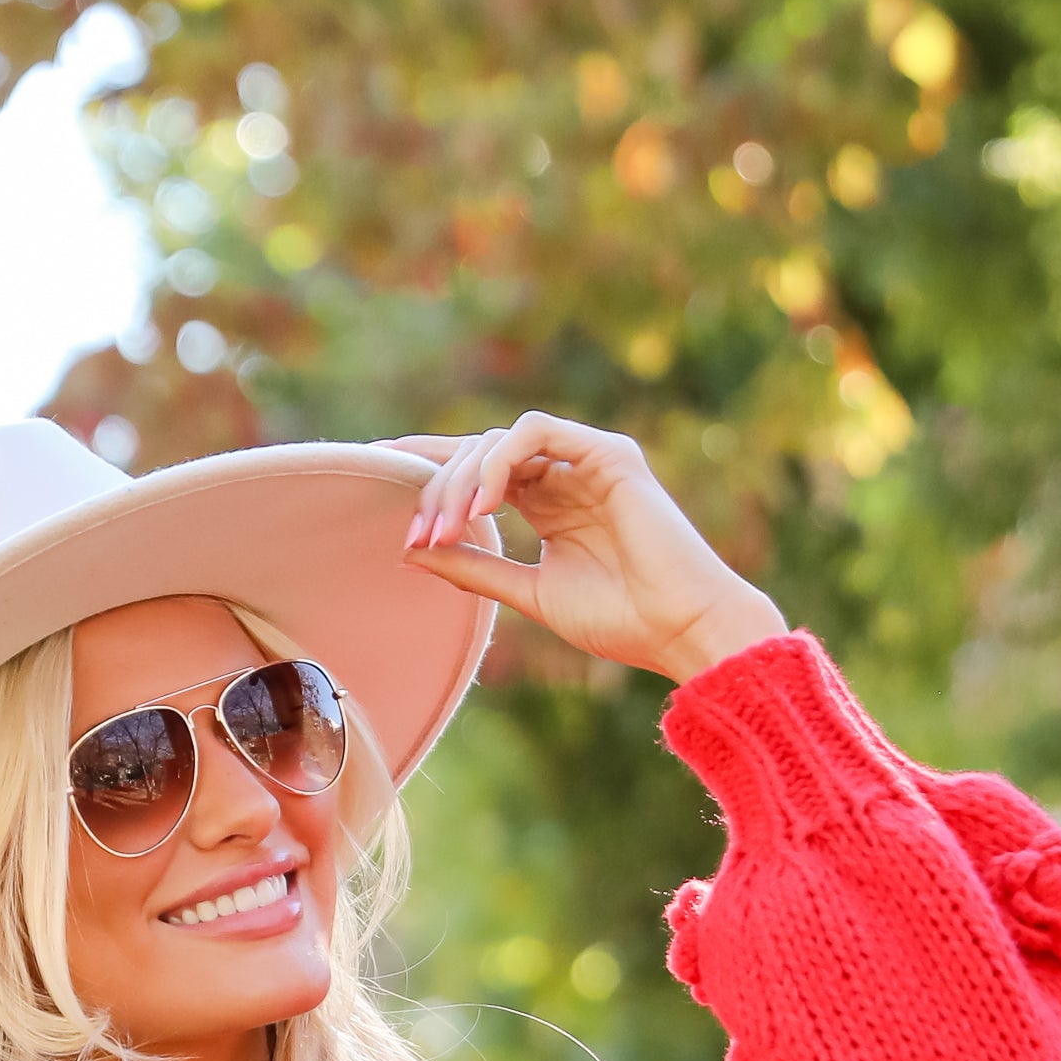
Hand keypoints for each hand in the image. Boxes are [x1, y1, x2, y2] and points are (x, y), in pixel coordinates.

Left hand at [395, 413, 786, 681]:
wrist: (679, 629)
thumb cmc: (619, 620)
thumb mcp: (527, 594)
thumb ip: (476, 568)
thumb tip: (413, 553)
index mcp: (547, 504)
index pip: (477, 471)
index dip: (429, 471)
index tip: (381, 481)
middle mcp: (563, 476)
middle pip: (479, 454)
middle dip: (439, 490)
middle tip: (421, 537)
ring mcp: (586, 461)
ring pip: (500, 439)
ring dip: (463, 478)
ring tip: (448, 527)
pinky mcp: (607, 453)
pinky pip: (536, 432)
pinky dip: (500, 459)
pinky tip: (484, 503)